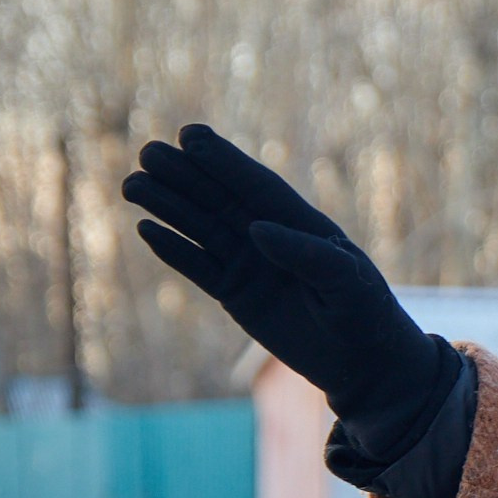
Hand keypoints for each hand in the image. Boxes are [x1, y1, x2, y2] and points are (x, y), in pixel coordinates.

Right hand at [122, 124, 455, 461]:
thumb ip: (308, 254)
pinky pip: (198, 266)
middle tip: (148, 152)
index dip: (223, 159)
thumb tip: (257, 229)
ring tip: (133, 185)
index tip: (189, 135)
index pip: (256, 185)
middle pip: (219, 199)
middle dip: (184, 175)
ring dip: (168, 206)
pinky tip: (147, 230)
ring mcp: (249, 264)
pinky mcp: (235, 293)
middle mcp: (269, 237)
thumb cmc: (364, 313)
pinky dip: (174, 250)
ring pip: (200, 228)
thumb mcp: (346, 282)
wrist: (362, 363)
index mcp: (300, 223)